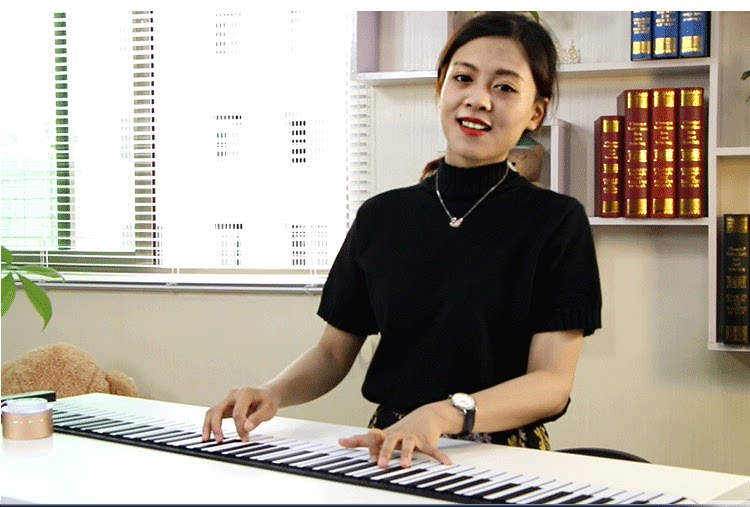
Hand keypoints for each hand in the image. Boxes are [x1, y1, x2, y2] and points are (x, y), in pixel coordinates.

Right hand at [202, 386, 279, 442]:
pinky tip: (208, 435)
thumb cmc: (268, 401)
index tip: (246, 439)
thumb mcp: (268, 409)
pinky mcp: (225, 407)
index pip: (237, 413)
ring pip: (212, 412)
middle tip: (220, 440)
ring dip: (208, 426)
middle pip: (218, 410)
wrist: (267, 395)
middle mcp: (233, 395)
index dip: (240, 428)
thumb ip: (257, 418)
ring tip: (206, 439)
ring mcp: (227, 401)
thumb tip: (246, 428)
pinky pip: (213, 415)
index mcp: (244, 393)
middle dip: (217, 426)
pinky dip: (209, 425)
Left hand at [338, 403, 452, 468]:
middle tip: (381, 464)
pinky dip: (440, 457)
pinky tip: (446, 463)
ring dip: (407, 454)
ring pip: (409, 445)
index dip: (371, 447)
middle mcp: (398, 434)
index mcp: (387, 434)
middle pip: (390, 442)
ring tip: (405, 465)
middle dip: (385, 453)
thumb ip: (362, 440)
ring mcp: (413, 437)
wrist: (427, 415)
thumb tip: (340, 442)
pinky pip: (433, 450)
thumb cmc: (401, 429)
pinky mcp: (427, 441)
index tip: (368, 458)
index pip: (374, 438)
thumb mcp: (382, 433)